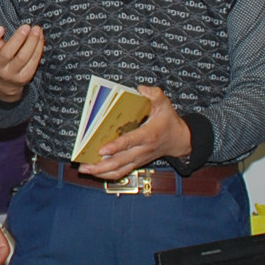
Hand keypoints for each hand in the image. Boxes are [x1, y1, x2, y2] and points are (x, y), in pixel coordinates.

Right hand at [0, 3, 42, 103]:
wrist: (4, 83)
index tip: (0, 28)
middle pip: (7, 54)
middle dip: (17, 40)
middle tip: (26, 26)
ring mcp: (11, 74)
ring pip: (22, 58)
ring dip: (31, 43)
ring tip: (36, 29)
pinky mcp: (24, 77)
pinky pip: (32, 63)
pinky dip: (37, 49)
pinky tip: (40, 38)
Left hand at [77, 86, 191, 180]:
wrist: (179, 140)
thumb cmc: (169, 121)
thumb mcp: (165, 104)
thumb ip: (155, 94)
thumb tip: (140, 89)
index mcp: (148, 135)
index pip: (130, 142)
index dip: (115, 147)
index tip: (101, 150)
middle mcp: (142, 150)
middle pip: (120, 161)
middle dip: (101, 166)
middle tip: (85, 166)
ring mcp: (139, 159)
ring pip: (119, 170)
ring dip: (101, 173)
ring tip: (86, 170)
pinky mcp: (136, 163)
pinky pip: (121, 173)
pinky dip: (108, 175)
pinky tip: (96, 172)